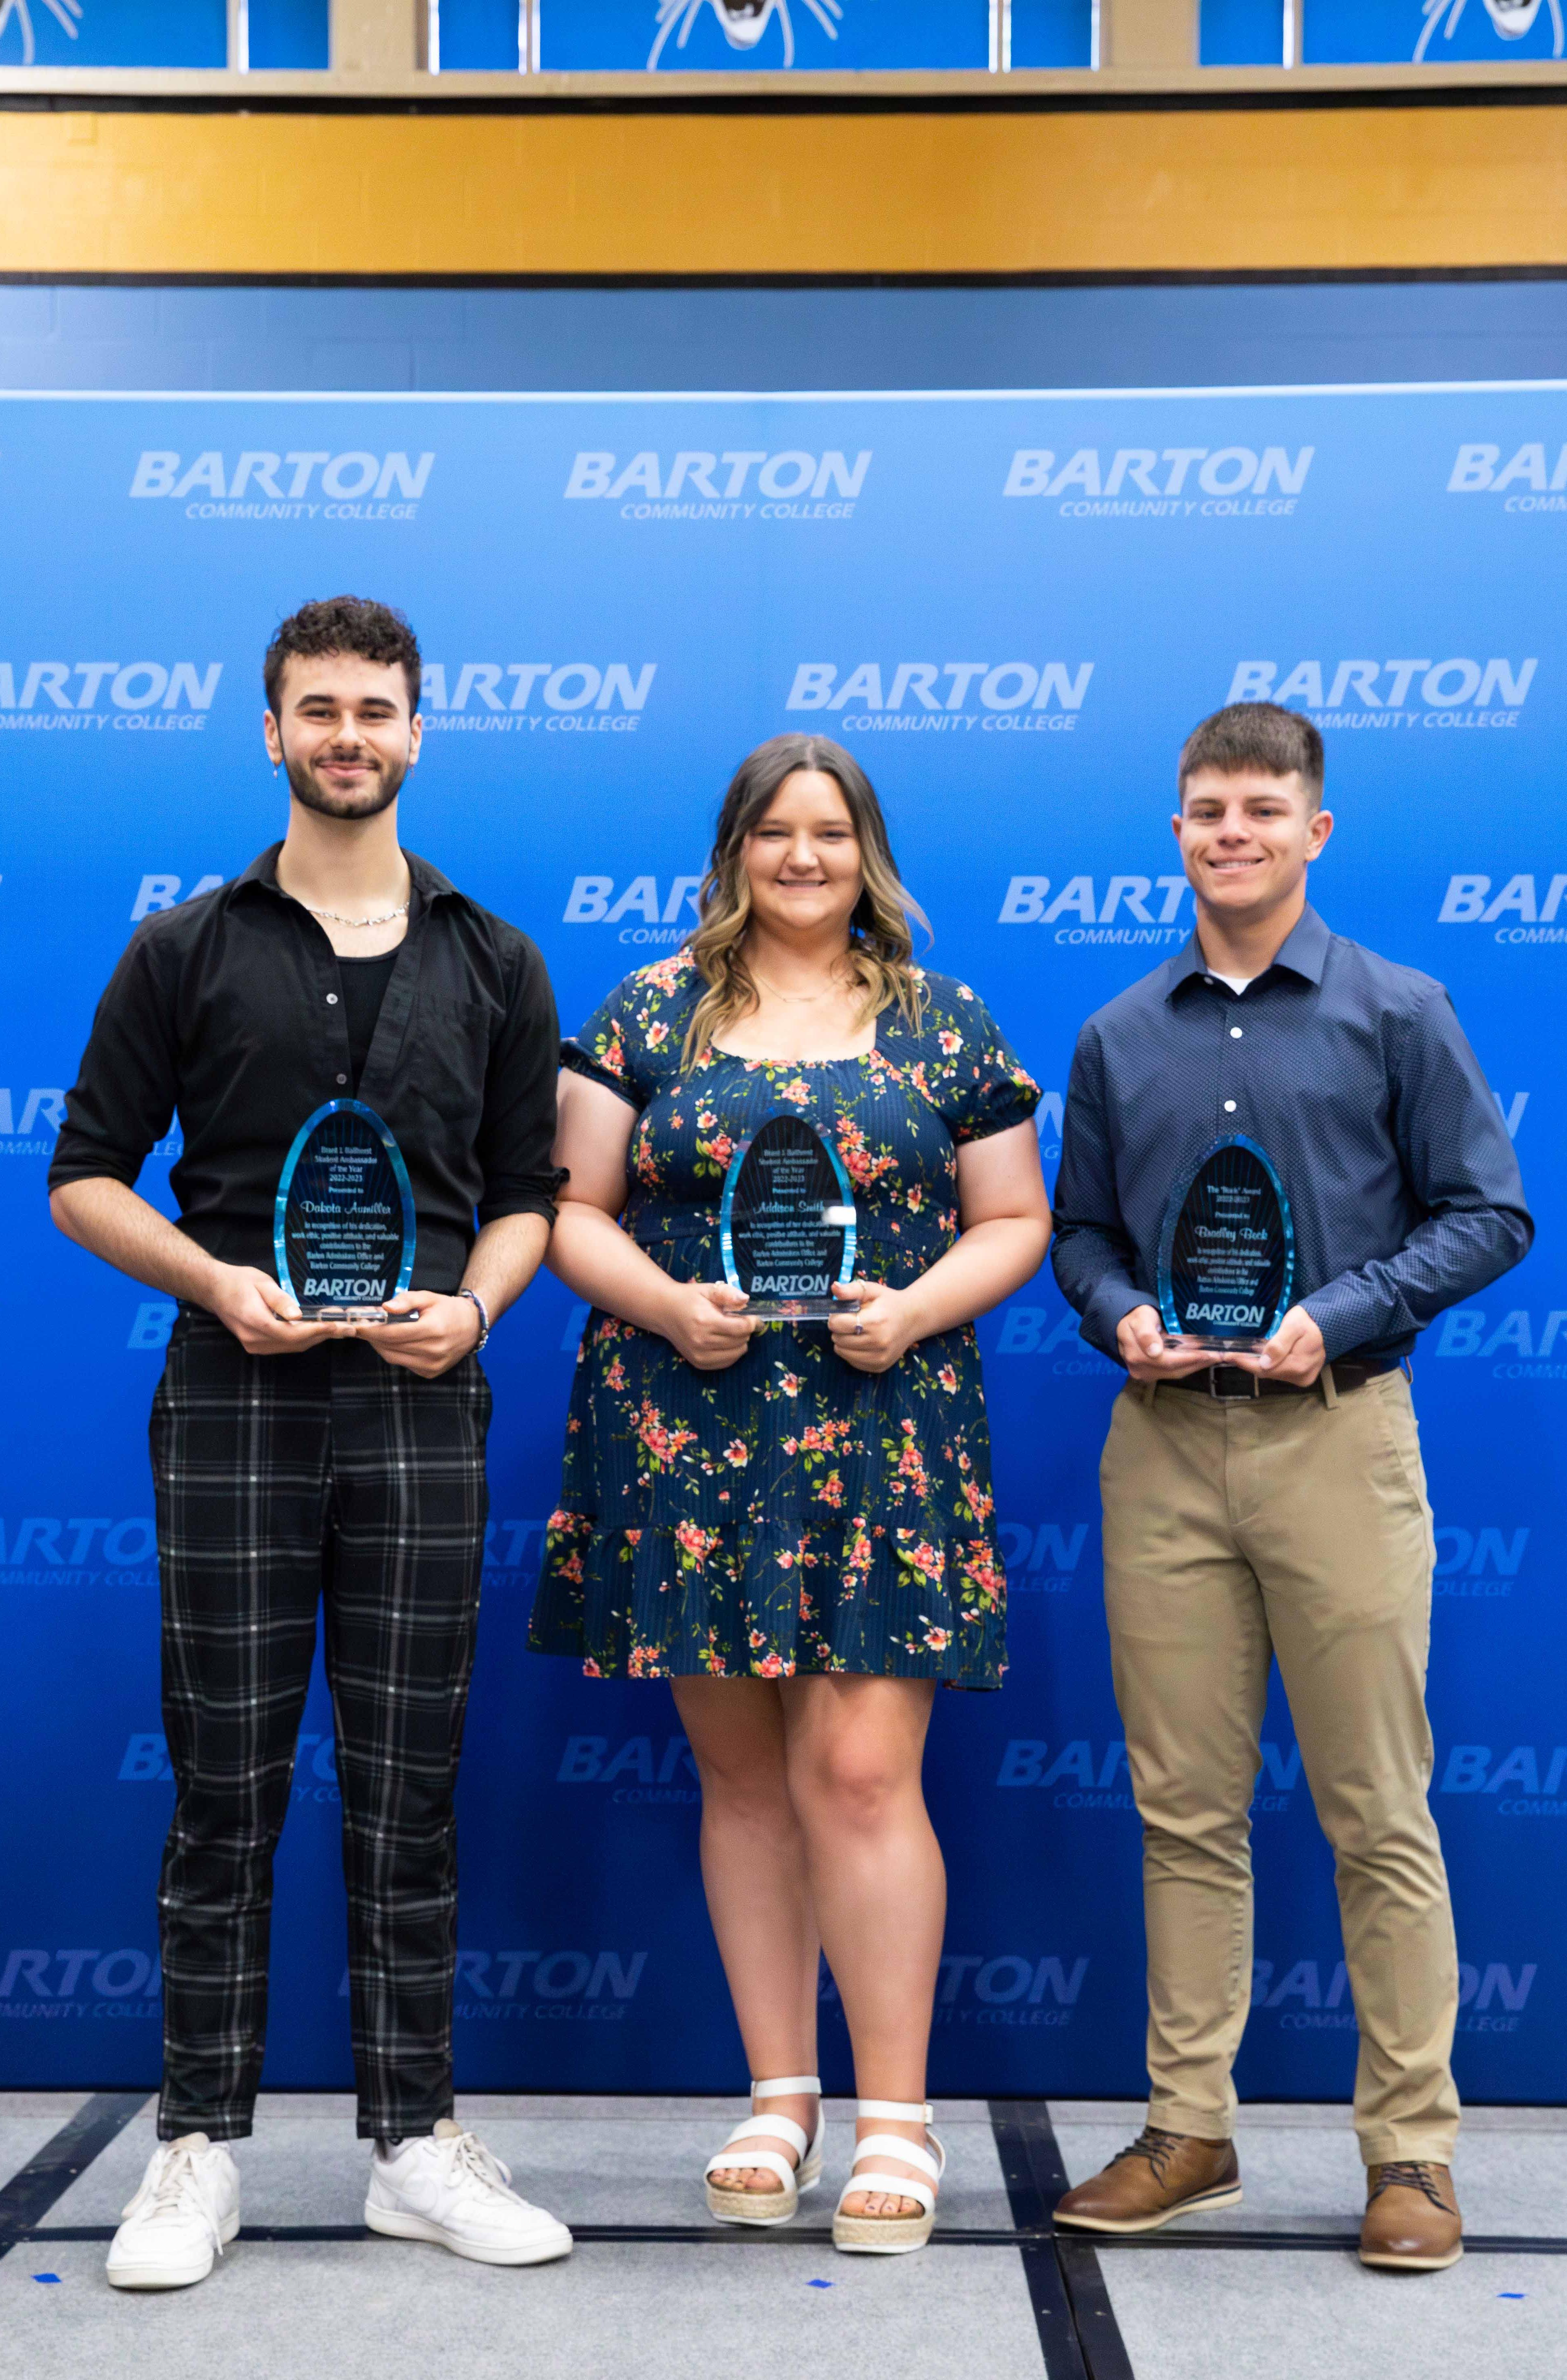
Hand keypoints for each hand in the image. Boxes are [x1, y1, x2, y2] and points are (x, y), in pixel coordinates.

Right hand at [206, 1264, 348, 1355]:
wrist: (214, 1290)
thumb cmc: (238, 1281)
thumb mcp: (261, 1283)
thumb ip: (280, 1300)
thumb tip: (299, 1315)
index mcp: (255, 1321)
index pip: (292, 1332)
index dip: (318, 1330)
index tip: (338, 1325)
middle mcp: (254, 1339)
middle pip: (296, 1342)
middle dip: (324, 1335)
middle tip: (349, 1328)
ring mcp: (254, 1345)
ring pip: (292, 1347)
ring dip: (316, 1338)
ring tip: (339, 1329)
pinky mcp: (256, 1346)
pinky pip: (285, 1346)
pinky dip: (303, 1339)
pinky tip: (318, 1331)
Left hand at [358, 1290, 481, 1377]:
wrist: (471, 1327)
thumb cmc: (448, 1310)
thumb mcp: (428, 1297)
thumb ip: (406, 1300)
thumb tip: (385, 1307)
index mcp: (433, 1330)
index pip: (394, 1333)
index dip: (372, 1330)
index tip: (357, 1325)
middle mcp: (433, 1351)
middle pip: (391, 1346)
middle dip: (373, 1337)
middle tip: (360, 1327)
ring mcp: (432, 1365)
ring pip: (394, 1357)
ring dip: (380, 1346)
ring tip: (373, 1334)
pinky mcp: (431, 1372)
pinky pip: (403, 1364)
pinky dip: (394, 1353)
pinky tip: (392, 1342)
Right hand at [659, 1280, 756, 1370]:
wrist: (664, 1311)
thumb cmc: (689, 1298)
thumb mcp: (708, 1289)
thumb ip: (728, 1293)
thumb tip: (746, 1300)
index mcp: (705, 1321)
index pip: (740, 1328)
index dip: (753, 1323)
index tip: (755, 1318)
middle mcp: (701, 1341)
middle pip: (740, 1341)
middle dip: (745, 1331)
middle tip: (738, 1321)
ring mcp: (699, 1355)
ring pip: (736, 1354)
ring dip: (740, 1342)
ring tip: (731, 1331)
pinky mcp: (698, 1363)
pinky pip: (726, 1363)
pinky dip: (732, 1353)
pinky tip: (726, 1342)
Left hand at [827, 1278, 919, 1372]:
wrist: (913, 1318)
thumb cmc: (889, 1302)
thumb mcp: (871, 1290)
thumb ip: (851, 1289)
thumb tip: (834, 1288)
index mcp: (874, 1321)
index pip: (837, 1324)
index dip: (835, 1317)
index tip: (843, 1313)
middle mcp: (878, 1342)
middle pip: (838, 1339)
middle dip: (839, 1329)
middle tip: (851, 1322)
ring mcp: (879, 1356)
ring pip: (842, 1352)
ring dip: (843, 1342)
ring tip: (855, 1332)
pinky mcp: (879, 1366)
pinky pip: (852, 1362)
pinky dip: (851, 1352)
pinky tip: (862, 1342)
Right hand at [1114, 1304, 1222, 1382]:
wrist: (1126, 1325)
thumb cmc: (1136, 1319)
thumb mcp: (1140, 1319)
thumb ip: (1146, 1333)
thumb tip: (1154, 1352)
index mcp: (1137, 1356)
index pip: (1168, 1361)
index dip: (1190, 1358)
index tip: (1210, 1353)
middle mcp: (1141, 1370)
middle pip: (1175, 1369)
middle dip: (1198, 1362)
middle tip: (1219, 1354)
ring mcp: (1146, 1374)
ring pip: (1177, 1372)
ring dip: (1196, 1365)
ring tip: (1214, 1356)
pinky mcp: (1153, 1375)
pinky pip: (1174, 1372)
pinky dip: (1189, 1365)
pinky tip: (1201, 1358)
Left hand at [1226, 1305, 1326, 1385]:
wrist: (1328, 1323)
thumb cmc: (1309, 1321)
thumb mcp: (1293, 1326)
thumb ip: (1279, 1344)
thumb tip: (1265, 1363)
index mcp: (1299, 1365)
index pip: (1264, 1369)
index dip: (1244, 1362)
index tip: (1228, 1356)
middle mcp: (1301, 1376)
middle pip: (1267, 1373)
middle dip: (1249, 1362)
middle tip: (1231, 1353)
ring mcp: (1302, 1378)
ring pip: (1273, 1373)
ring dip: (1258, 1364)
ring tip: (1243, 1353)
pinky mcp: (1302, 1376)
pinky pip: (1280, 1372)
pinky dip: (1269, 1365)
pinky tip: (1261, 1356)